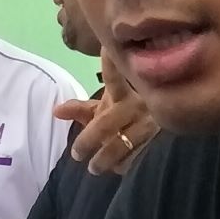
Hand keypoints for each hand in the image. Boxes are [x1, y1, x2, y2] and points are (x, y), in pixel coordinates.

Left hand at [60, 60, 157, 175]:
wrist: (164, 124)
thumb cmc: (126, 115)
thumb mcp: (105, 109)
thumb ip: (80, 110)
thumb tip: (55, 111)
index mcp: (122, 94)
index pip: (113, 77)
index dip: (109, 64)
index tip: (106, 48)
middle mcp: (136, 106)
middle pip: (106, 123)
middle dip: (89, 139)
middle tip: (76, 154)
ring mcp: (149, 126)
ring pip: (123, 144)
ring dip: (105, 158)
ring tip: (93, 168)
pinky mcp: (159, 144)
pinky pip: (138, 157)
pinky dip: (126, 164)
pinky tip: (119, 169)